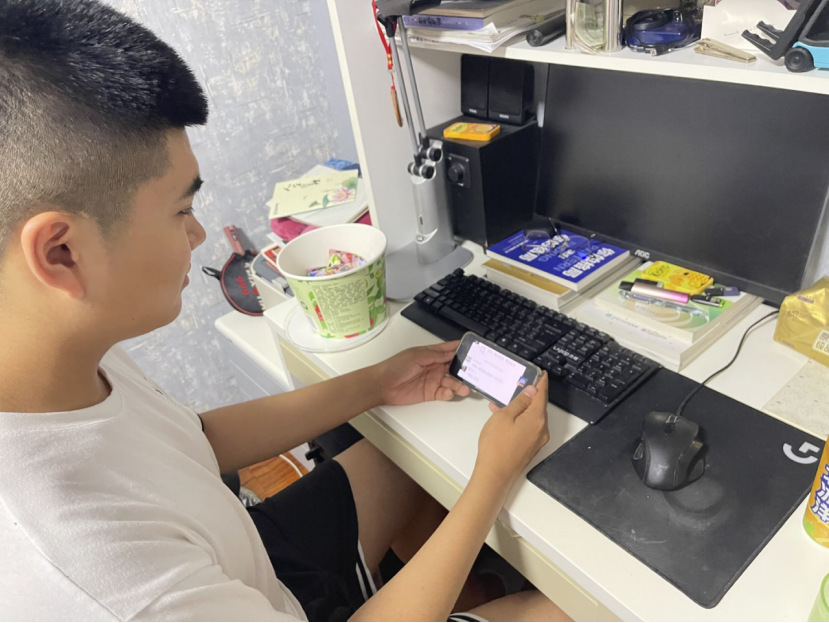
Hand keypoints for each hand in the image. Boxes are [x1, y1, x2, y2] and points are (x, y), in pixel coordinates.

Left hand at [373, 341, 470, 406]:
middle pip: (454, 367)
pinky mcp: (430, 393)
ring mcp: (433, 380)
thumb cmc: (396, 366)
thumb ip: (435, 355)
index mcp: (431, 354)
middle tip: (475, 373)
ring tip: (464, 388)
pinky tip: (449, 393)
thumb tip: (451, 353)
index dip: (461, 349)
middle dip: (465, 369)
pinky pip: (444, 393)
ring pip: (452, 382)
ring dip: (459, 384)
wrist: (383, 385)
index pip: (449, 350)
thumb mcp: (417, 356)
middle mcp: (434, 366)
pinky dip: (449, 393)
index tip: (474, 349)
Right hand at [475, 373, 549, 489]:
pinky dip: (520, 418)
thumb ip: (520, 402)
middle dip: (530, 394)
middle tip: (522, 382)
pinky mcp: (531, 447)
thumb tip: (532, 391)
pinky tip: (505, 416)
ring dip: (522, 407)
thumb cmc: (496, 444)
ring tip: (506, 400)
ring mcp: (537, 440)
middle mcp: (542, 429)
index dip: (541, 382)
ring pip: (532, 417)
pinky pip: (529, 427)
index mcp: (537, 419)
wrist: (495, 474)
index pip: (541, 395)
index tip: (541, 373)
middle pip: (539, 406)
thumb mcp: (504, 417)